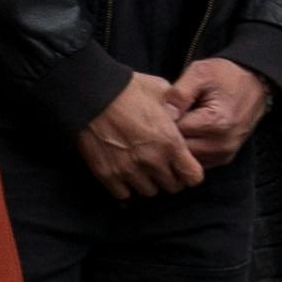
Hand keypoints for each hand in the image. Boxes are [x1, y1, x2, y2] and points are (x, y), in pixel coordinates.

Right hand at [78, 77, 205, 200]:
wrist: (89, 92)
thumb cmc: (127, 88)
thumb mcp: (160, 89)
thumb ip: (176, 107)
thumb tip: (179, 116)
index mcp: (170, 143)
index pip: (193, 177)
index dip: (189, 172)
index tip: (182, 165)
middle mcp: (153, 162)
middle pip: (172, 187)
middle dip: (169, 177)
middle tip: (161, 164)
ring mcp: (129, 170)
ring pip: (149, 192)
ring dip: (148, 182)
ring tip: (141, 168)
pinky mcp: (107, 174)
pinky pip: (124, 194)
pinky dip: (125, 187)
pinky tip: (123, 172)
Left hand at [170, 57, 274, 167]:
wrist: (254, 84)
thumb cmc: (225, 76)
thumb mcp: (200, 73)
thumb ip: (180, 93)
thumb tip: (165, 114)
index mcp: (216, 123)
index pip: (175, 132)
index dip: (161, 121)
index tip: (155, 110)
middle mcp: (222, 144)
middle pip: (180, 150)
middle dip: (167, 136)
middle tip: (161, 117)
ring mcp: (224, 154)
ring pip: (187, 158)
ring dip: (178, 145)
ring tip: (175, 123)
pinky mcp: (223, 158)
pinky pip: (197, 161)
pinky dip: (189, 150)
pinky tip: (186, 132)